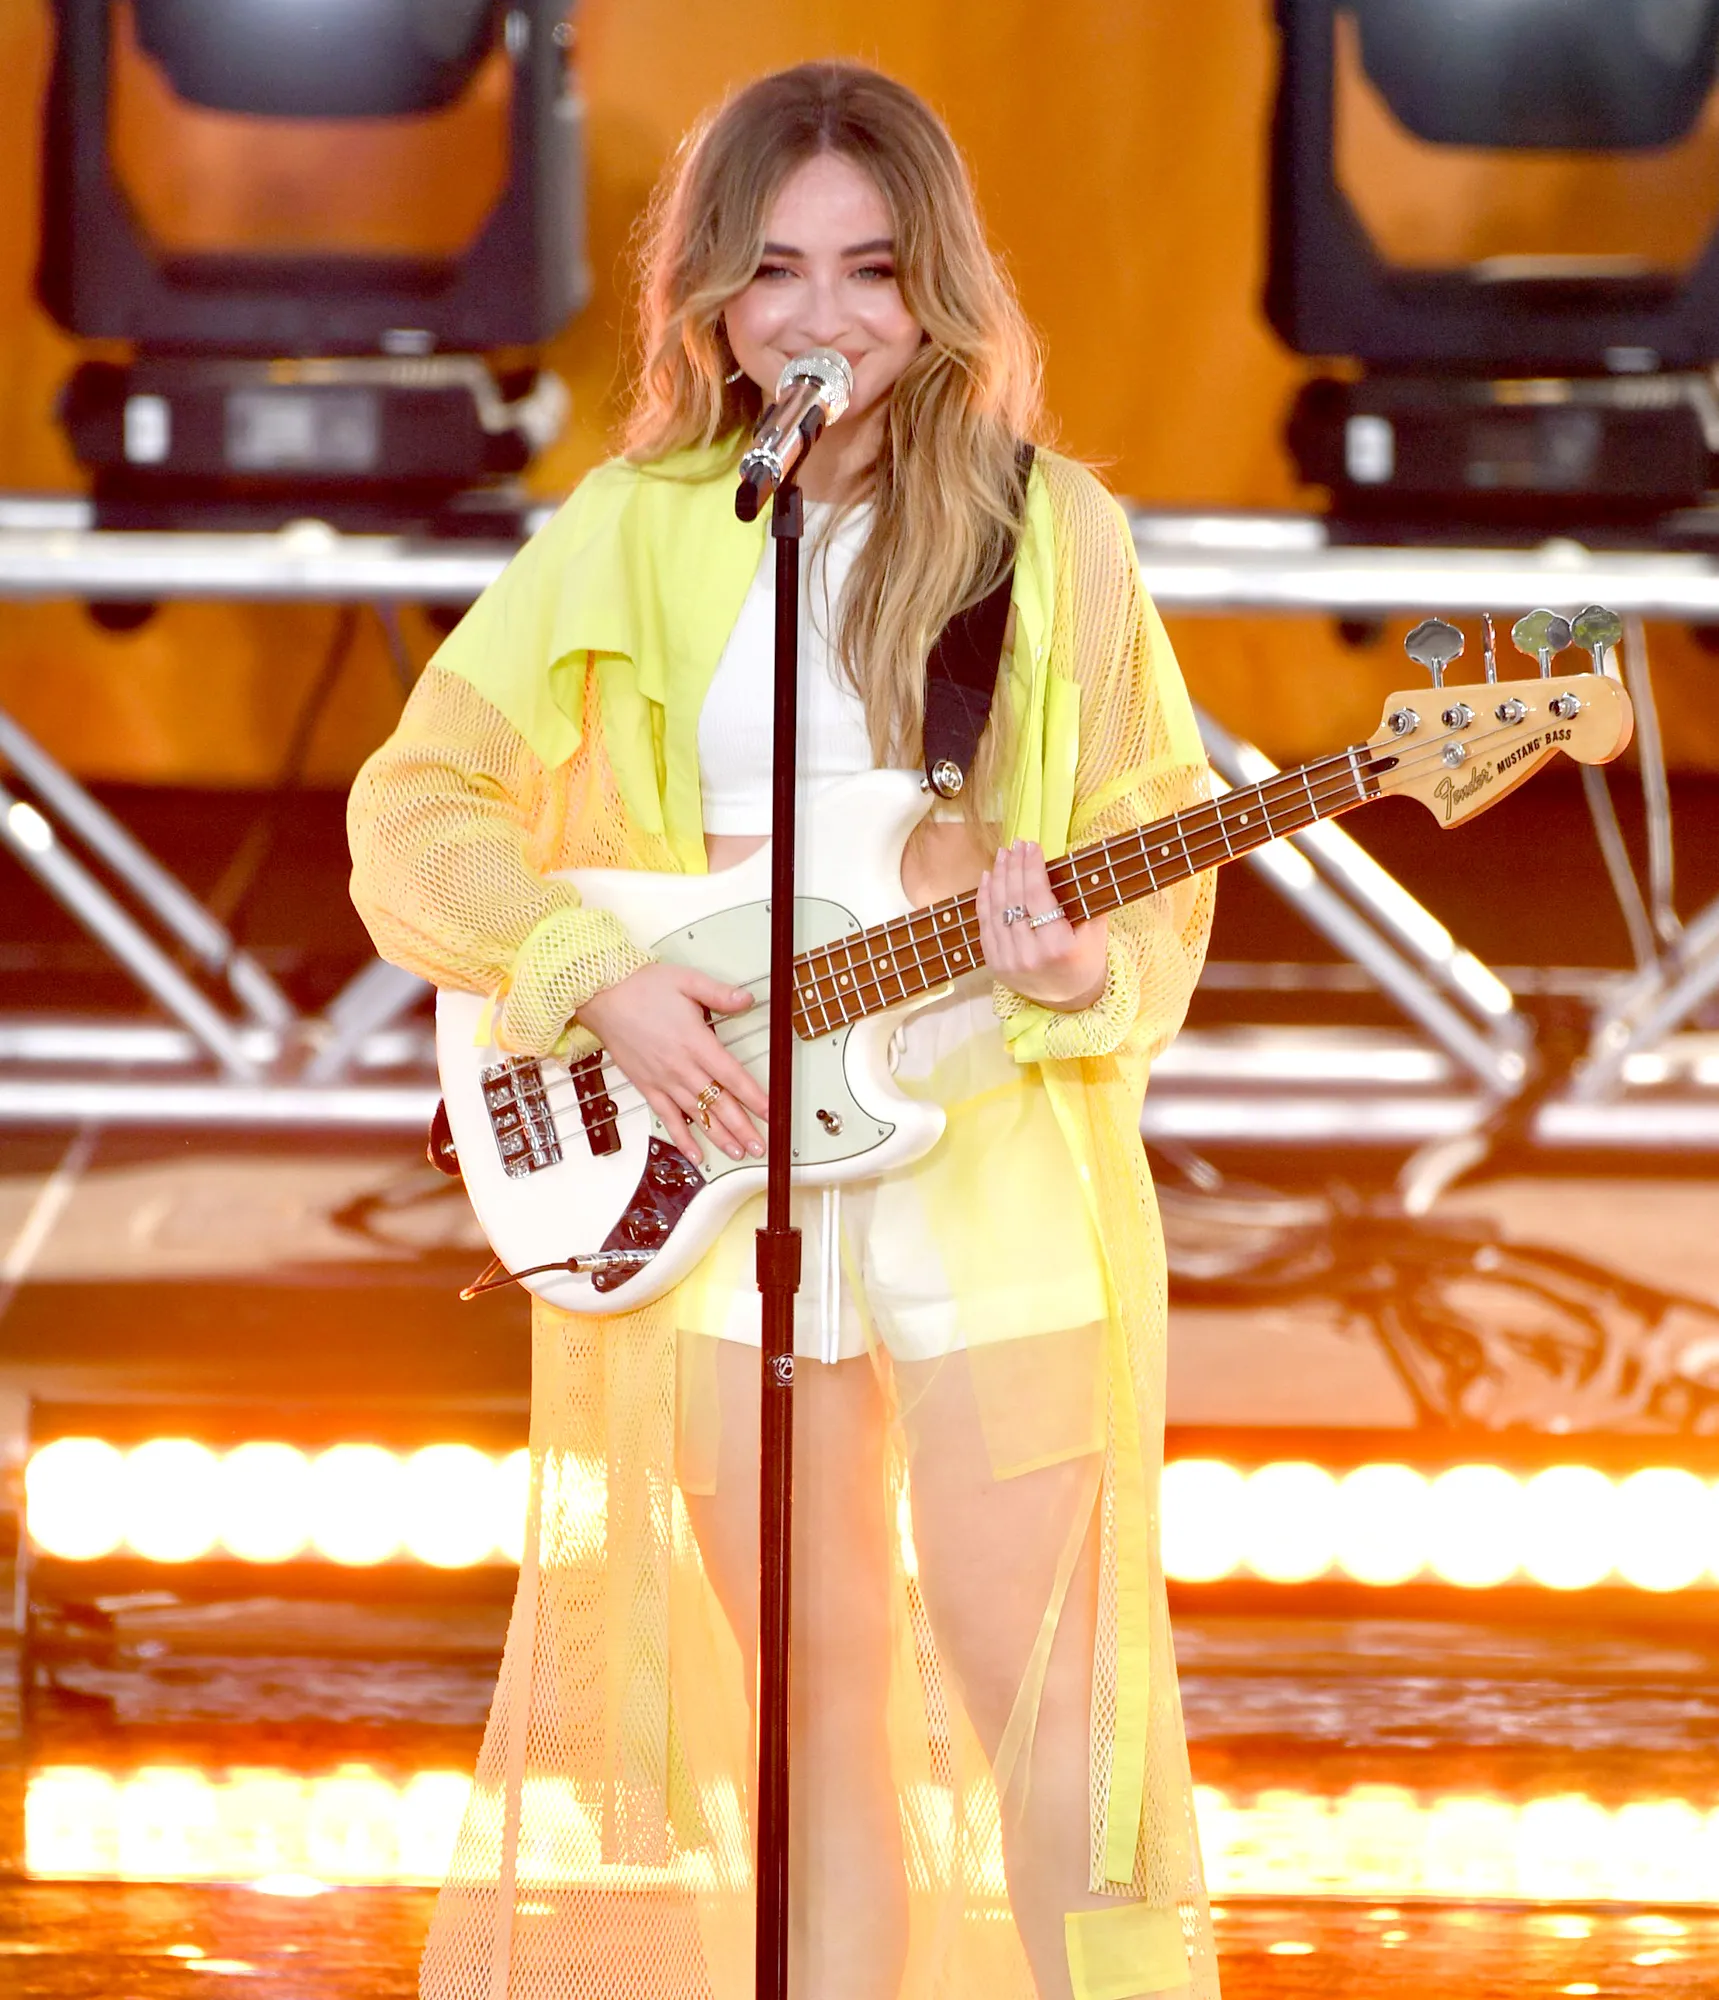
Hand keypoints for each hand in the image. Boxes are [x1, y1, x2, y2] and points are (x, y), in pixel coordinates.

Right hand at [578, 962, 766, 1164]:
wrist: (602, 996)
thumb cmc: (642, 987)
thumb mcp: (687, 980)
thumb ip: (719, 993)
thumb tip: (746, 999)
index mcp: (695, 1041)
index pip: (732, 1075)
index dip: (753, 1097)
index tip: (770, 1112)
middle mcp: (681, 1066)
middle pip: (718, 1103)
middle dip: (742, 1127)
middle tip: (759, 1144)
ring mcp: (663, 1080)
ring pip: (697, 1115)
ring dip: (719, 1137)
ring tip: (738, 1152)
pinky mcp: (646, 1086)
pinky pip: (667, 1118)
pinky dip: (682, 1138)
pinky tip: (695, 1154)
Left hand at [977, 840, 1107, 1009]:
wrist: (1070, 1001)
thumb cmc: (1087, 961)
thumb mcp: (1096, 933)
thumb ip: (1086, 901)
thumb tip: (1072, 862)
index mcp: (1057, 948)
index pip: (1037, 896)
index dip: (1031, 867)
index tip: (1031, 846)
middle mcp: (1029, 956)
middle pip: (1014, 900)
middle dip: (1014, 867)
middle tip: (1016, 844)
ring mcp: (1008, 962)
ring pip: (996, 910)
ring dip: (998, 878)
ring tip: (1003, 855)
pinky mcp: (994, 965)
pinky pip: (985, 925)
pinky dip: (984, 898)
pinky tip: (988, 878)